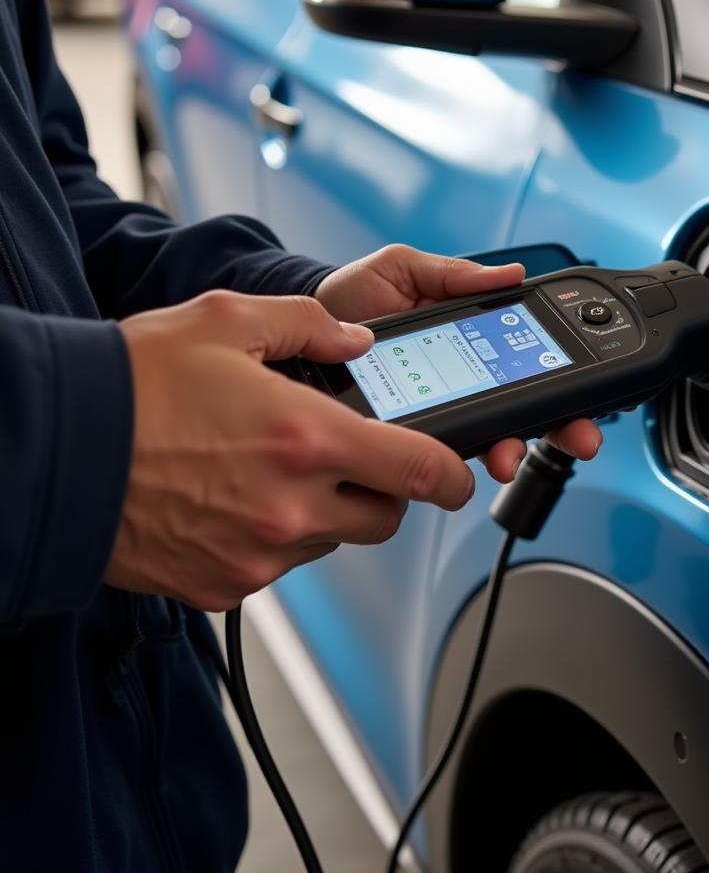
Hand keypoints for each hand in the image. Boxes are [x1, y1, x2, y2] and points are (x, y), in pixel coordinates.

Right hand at [109, 291, 477, 610]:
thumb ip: (308, 326)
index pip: (420, 472)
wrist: (54, 451)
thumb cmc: (134, 385)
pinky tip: (237, 499)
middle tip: (351, 456)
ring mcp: (259, 555)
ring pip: (331, 542)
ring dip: (326, 510)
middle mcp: (292, 507)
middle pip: (384, 518)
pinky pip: (279, 565)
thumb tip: (357, 343)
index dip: (452, 476)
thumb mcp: (225, 321)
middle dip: (383, 490)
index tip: (457, 475)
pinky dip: (277, 537)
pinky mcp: (224, 584)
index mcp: (307, 439)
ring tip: (275, 468)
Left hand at [314, 244, 602, 479]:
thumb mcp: (405, 270)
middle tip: (575, 437)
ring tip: (509, 455)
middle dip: (557, 427)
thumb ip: (454, 275)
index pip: (526, 363)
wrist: (299, 336)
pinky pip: (436, 458)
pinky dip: (453, 466)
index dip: (562, 381)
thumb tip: (510, 274)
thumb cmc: (351, 298)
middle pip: (524, 411)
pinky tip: (458, 465)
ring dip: (510, 450)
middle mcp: (463, 381)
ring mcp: (438, 411)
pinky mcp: (406, 437)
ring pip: (488, 440)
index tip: (585, 395)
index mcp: (469, 341)